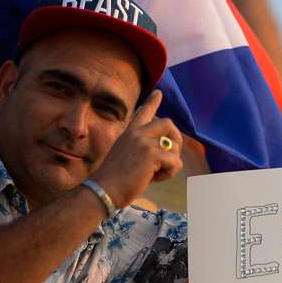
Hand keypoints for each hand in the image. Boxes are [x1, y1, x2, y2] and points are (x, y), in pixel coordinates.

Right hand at [90, 90, 183, 207]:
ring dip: (172, 163)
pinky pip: (175, 162)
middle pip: (167, 123)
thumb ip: (143, 150)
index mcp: (129, 133)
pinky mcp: (152, 154)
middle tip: (174, 154)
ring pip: (174, 146)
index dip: (152, 102)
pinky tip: (155, 179)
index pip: (143, 113)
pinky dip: (170, 173)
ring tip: (156, 174)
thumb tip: (166, 153)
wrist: (104, 190)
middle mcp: (137, 133)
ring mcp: (144, 141)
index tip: (158, 92)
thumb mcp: (127, 158)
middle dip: (177, 138)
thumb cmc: (114, 180)